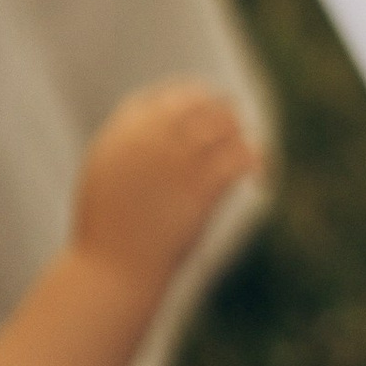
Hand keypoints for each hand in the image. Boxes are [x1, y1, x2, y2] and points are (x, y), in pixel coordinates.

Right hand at [70, 83, 262, 301]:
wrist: (113, 268)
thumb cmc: (108, 228)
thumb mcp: (105, 174)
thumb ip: (129, 145)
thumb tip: (158, 127)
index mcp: (122, 133)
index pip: (165, 97)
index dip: (188, 98)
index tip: (203, 107)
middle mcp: (150, 140)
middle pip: (198, 105)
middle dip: (220, 111)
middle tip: (233, 123)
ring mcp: (176, 162)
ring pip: (223, 127)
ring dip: (238, 135)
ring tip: (245, 149)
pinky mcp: (200, 188)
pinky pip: (238, 159)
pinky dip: (255, 161)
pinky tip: (260, 175)